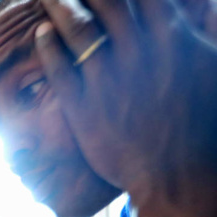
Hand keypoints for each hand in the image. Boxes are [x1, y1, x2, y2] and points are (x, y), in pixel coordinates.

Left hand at [35, 0, 216, 206]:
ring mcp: (107, 79)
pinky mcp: (82, 106)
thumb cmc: (203, 124)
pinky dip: (48, 45)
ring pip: (76, 29)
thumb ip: (207, 31)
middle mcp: (136, 52)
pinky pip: (58, 67)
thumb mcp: (215, 68)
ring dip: (59, 7)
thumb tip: (205, 5)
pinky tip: (42, 33)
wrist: (175, 174)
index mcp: (171, 38)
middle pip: (104, 2)